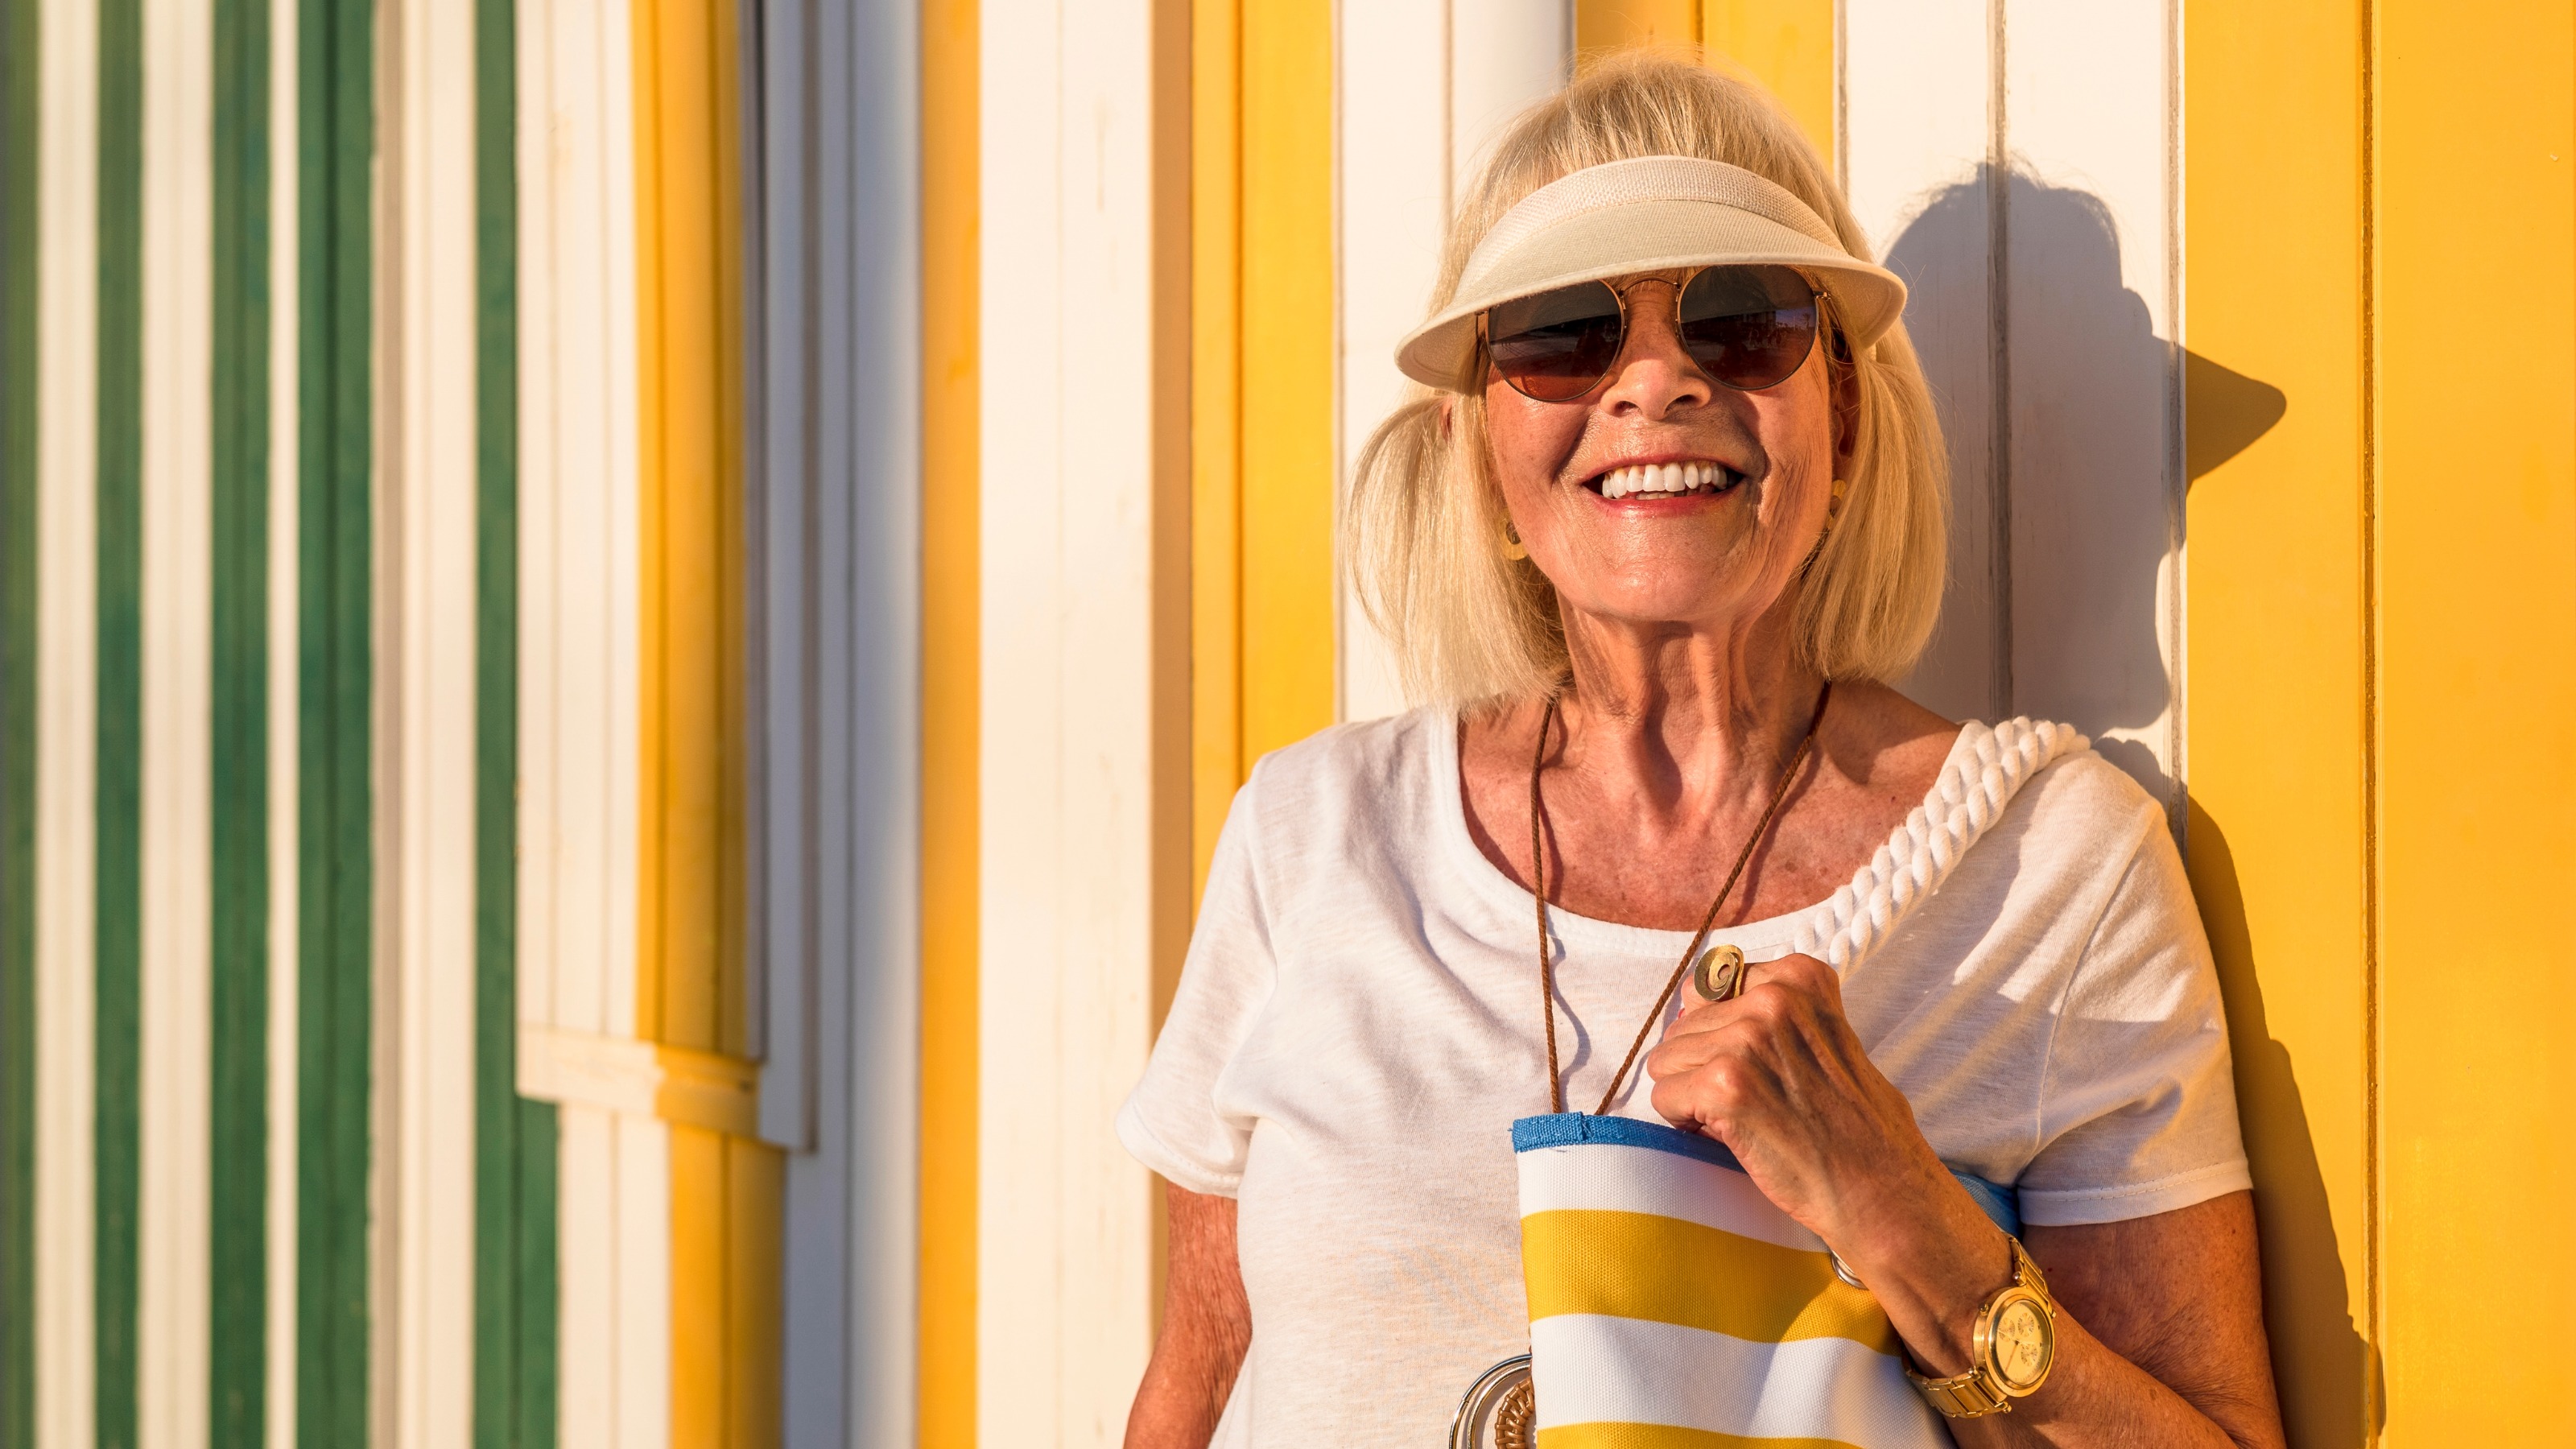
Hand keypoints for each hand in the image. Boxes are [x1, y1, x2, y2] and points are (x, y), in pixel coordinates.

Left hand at [1645, 953, 2008, 1371]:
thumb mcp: (1823, 1036)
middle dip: (1703, 1067)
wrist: (1881, 1189)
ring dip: (1693, 1096)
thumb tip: (1688, 1001)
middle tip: (1755, 1102)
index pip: (1705, 989)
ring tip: (1746, 1118)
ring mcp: (1746, 1039)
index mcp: (1799, 978)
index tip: (1756, 1068)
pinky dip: (1685, 1123)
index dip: (1719, 1035)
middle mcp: (1772, 998)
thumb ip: (1769, 1012)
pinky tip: (1732, 1135)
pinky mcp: (1724, 1086)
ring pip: (1666, 1062)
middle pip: (1682, 1027)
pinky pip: (1663, 1098)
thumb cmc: (1853, 1124)